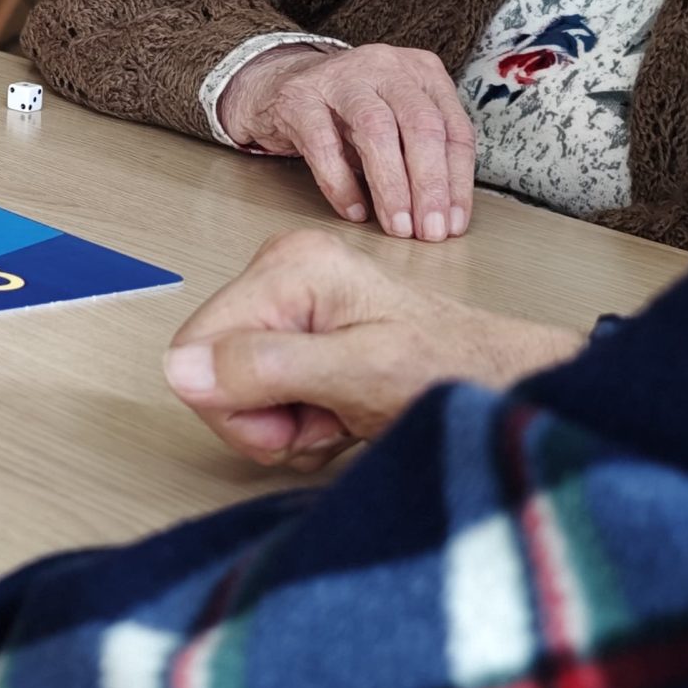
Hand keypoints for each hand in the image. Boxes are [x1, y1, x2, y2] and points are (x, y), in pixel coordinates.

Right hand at [161, 228, 581, 468]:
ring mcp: (291, 302)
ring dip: (287, 421)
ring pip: (236, 387)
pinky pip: (263, 389)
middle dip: (265, 413)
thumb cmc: (455, 372)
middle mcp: (282, 273)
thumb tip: (182, 369)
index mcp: (289, 266)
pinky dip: (300, 417)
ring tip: (344, 414)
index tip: (296, 418)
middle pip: (212, 367)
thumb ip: (268, 367)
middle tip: (328, 416)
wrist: (505, 385)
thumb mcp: (359, 375)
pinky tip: (343, 412)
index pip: (197, 349)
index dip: (237, 403)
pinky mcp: (301, 331)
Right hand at [217, 42, 477, 238]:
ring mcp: (338, 77)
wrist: (277, 90)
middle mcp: (384, 66)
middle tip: (429, 230)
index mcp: (421, 72)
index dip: (457, 181)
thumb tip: (443, 215)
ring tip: (397, 225)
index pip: (453, 129)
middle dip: (429, 185)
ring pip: (376, 130)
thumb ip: (420, 156)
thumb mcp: (395, 123)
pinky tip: (354, 209)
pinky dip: (341, 182)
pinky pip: (323, 144)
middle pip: (420, 125)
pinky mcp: (298, 96)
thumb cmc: (347, 114)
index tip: (453, 223)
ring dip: (391, 186)